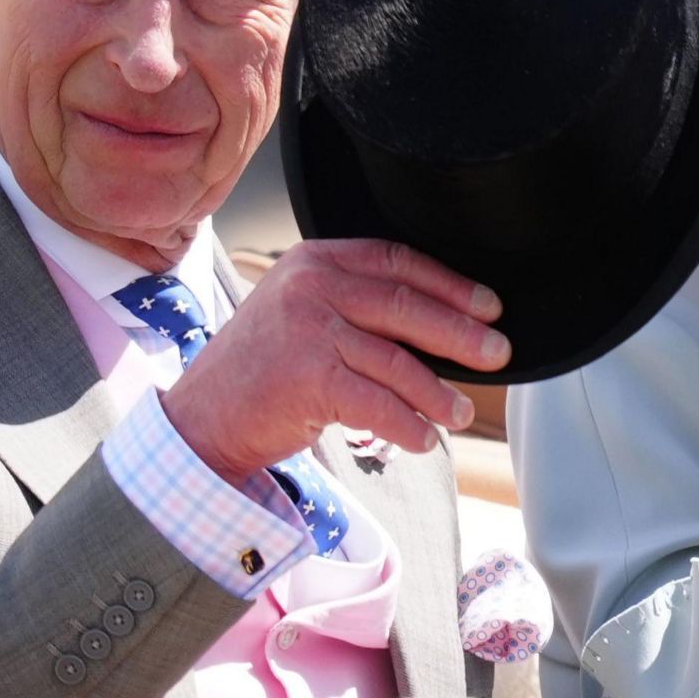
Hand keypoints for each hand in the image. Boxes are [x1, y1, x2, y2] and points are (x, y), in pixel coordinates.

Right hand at [161, 239, 507, 482]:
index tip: (489, 306)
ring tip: (461, 413)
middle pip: (405, 306)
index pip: (396, 261)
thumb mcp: (300, 313)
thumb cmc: (259, 370)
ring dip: (438, 392)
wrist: (201, 418)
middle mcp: (310, 287)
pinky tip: (423, 439)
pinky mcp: (307, 377)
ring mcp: (307, 330)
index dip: (450, 284)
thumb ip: (354, 305)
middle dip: (460, 334)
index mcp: (314, 261)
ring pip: (396, 360)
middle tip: (497, 355)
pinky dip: (407, 424)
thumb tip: (440, 324)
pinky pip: (377, 402)